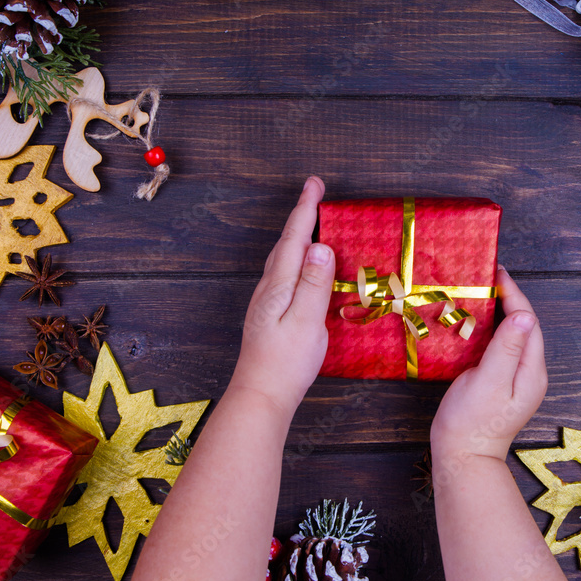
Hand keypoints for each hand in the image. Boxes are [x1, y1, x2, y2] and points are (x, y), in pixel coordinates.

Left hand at [230, 176, 334, 416]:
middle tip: (315, 193)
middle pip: (287, 244)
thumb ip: (314, 283)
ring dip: (298, 236)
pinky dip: (297, 258)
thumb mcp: (307, 321)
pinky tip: (303, 267)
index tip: (314, 184)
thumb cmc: (285, 363)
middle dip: (302, 216)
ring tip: (311, 221)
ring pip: (284, 259)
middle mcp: (270, 288)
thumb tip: (320, 245)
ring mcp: (267, 301)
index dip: (306, 210)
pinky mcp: (270, 314)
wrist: (260, 395)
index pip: (295, 239)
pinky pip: (286, 274)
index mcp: (279, 285)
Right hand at [430, 267, 547, 460]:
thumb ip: (507, 348)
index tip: (497, 273)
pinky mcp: (501, 383)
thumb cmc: (472, 422)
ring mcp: (517, 379)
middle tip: (487, 277)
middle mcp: (530, 373)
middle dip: (509, 298)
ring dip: (500, 312)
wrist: (463, 458)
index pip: (529, 322)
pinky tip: (475, 322)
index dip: (514, 294)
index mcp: (532, 371)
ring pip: (513, 335)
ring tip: (481, 292)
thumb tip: (525, 315)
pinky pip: (501, 347)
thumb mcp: (489, 381)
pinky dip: (490, 329)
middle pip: (524, 327)